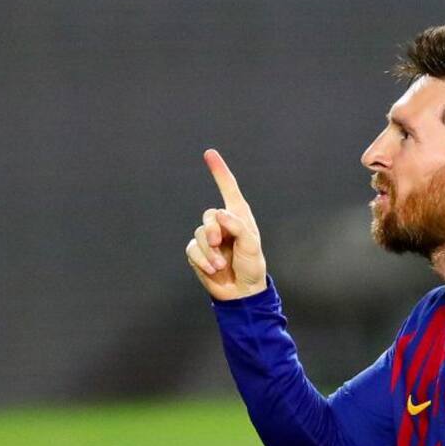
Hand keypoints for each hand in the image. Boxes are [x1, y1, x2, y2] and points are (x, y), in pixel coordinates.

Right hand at [185, 149, 267, 300]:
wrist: (241, 292)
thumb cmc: (252, 266)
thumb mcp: (251, 244)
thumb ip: (237, 226)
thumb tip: (219, 215)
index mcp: (238, 217)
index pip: (228, 189)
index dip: (219, 171)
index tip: (209, 154)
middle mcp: (222, 225)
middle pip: (208, 215)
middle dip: (213, 230)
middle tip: (220, 244)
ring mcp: (209, 239)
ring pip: (200, 234)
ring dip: (210, 251)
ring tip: (221, 265)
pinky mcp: (198, 254)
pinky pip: (192, 249)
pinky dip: (202, 260)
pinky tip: (212, 269)